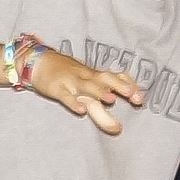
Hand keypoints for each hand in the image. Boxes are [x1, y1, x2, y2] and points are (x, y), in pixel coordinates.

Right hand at [23, 47, 142, 133]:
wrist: (39, 62)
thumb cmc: (67, 75)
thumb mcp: (86, 82)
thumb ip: (104, 97)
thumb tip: (121, 117)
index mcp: (95, 75)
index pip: (116, 76)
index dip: (128, 85)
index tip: (140, 98)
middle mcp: (86, 77)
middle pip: (104, 79)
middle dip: (119, 86)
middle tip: (133, 96)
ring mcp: (71, 82)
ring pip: (86, 86)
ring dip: (99, 91)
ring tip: (110, 100)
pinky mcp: (56, 89)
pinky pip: (65, 96)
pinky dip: (72, 102)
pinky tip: (80, 110)